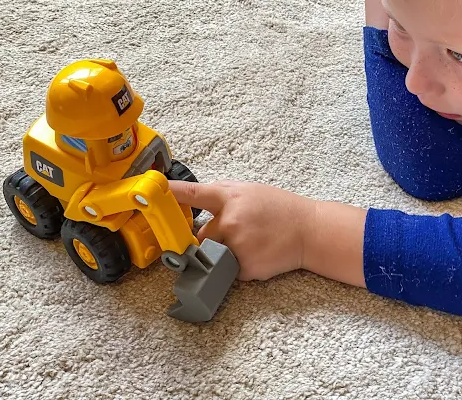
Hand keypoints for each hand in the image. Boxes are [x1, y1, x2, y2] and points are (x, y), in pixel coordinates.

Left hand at [168, 180, 316, 280]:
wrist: (310, 230)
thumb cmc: (280, 208)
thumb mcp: (250, 190)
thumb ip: (222, 195)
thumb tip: (194, 200)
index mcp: (230, 197)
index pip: (193, 194)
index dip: (170, 193)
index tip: (151, 191)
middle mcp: (230, 221)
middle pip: (201, 237)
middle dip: (213, 238)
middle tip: (239, 232)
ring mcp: (237, 246)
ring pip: (214, 256)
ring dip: (226, 253)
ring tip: (252, 242)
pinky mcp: (245, 268)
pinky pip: (229, 271)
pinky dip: (240, 266)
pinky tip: (259, 253)